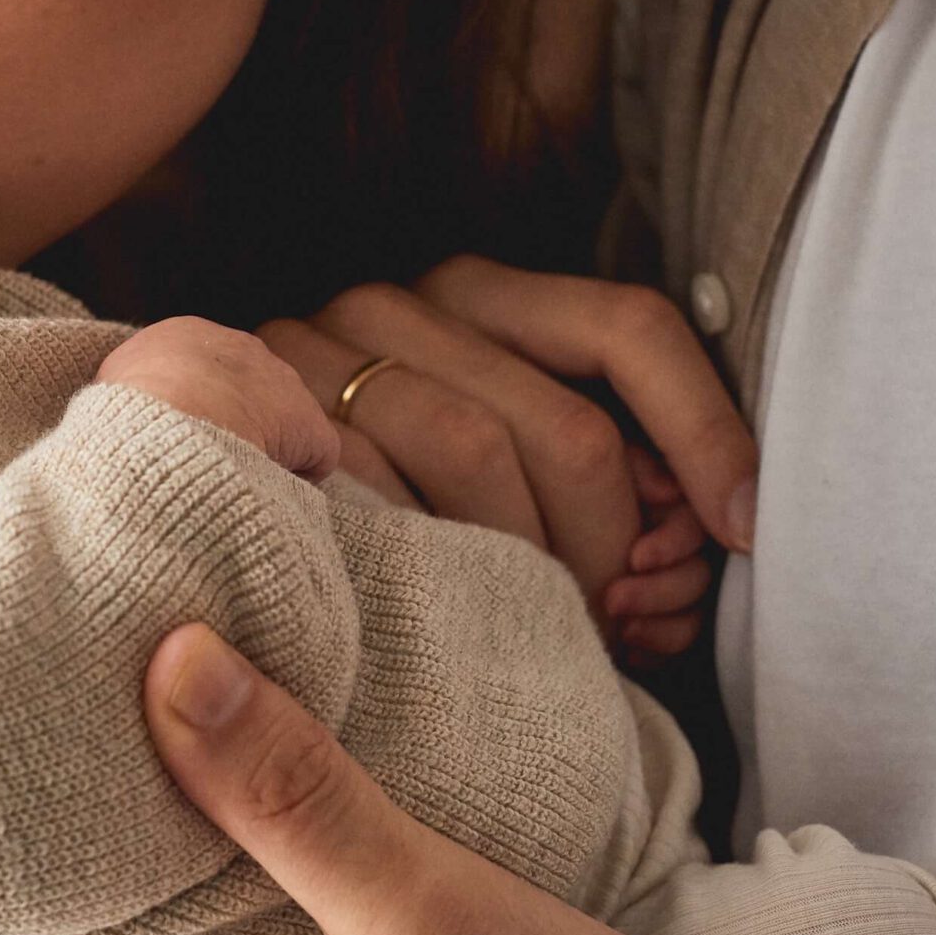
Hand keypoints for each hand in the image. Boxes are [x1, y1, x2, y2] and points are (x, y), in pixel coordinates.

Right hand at [96, 319, 340, 483]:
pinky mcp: (309, 424)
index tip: (179, 439)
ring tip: (229, 484)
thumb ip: (125, 398)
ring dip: (260, 454)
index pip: (199, 371)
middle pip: (244, 393)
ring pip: (277, 427)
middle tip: (206, 464)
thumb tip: (121, 426)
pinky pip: (310, 459)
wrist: (167, 422)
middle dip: (232, 425)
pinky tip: (264, 496)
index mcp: (185, 335)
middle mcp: (241, 348)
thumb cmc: (126, 415)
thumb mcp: (107, 393)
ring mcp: (281, 383)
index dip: (192, 408)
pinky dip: (295, 480)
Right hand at [261, 258, 757, 652]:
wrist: (189, 515)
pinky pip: (376, 490)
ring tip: (544, 640)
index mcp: (483, 294)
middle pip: (566, 424)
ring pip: (478, 453)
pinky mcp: (255, 414)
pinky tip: (449, 620)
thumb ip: (613, 494)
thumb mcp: (517, 487)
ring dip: (530, 572)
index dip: (707, 431)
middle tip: (618, 629)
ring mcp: (318, 351)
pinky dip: (433, 565)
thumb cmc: (395, 530)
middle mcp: (400, 302)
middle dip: (613, 548)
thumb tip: (709, 534)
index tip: (746, 534)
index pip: (629, 327)